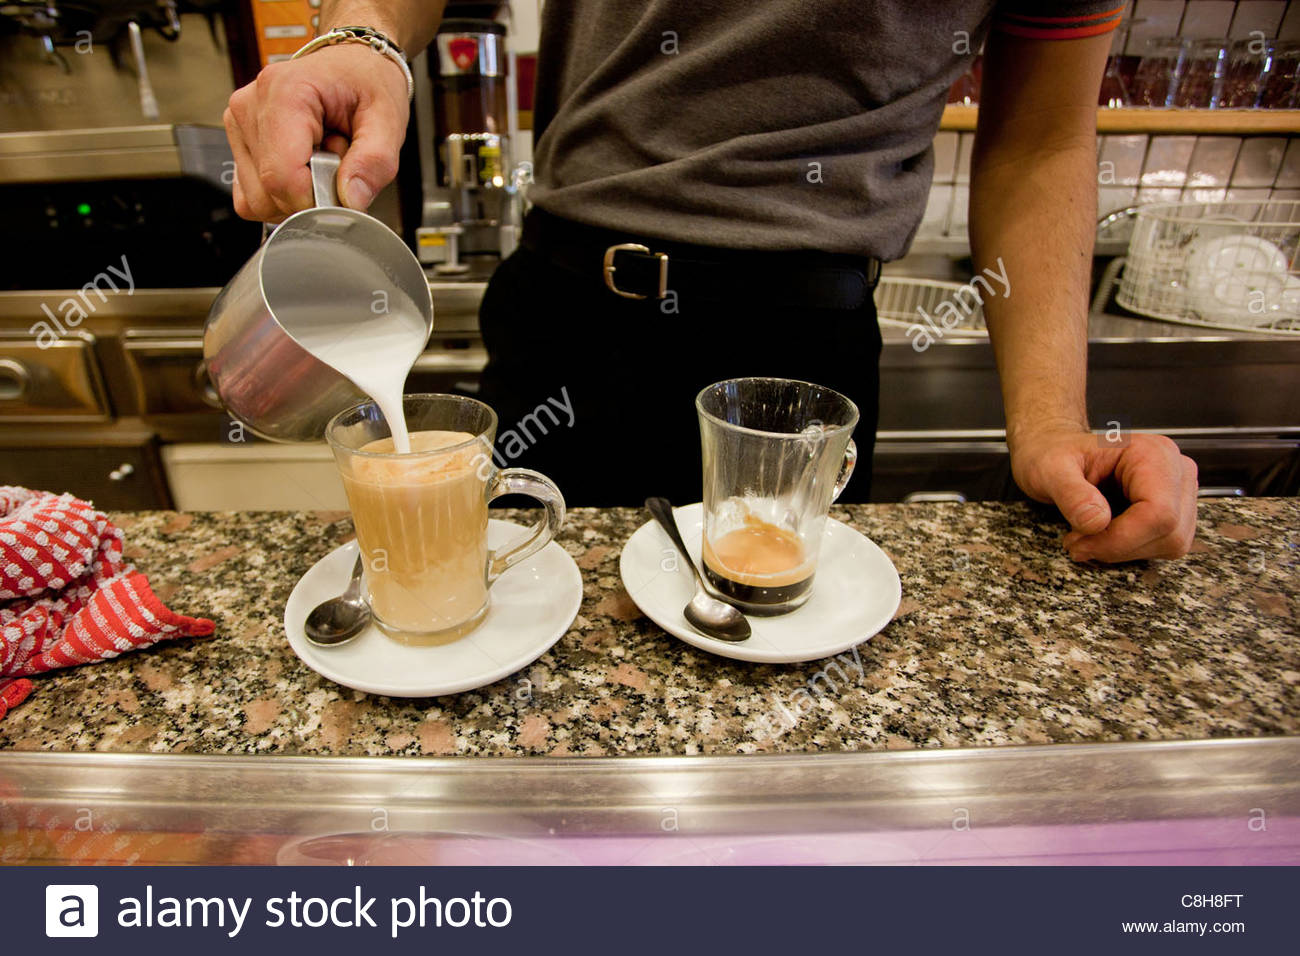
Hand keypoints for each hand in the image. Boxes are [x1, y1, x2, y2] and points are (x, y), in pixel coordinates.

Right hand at [223, 44, 409, 220]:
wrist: (353, 66)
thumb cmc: (367, 84)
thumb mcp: (389, 119)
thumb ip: (376, 162)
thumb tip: (351, 201)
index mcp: (284, 93)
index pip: (281, 178)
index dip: (315, 202)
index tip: (342, 191)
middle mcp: (251, 105)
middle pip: (268, 193)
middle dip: (310, 195)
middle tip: (337, 162)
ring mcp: (239, 123)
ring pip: (257, 200)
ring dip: (297, 194)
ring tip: (322, 159)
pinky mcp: (240, 142)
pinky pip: (252, 197)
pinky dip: (281, 195)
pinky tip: (303, 168)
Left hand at [1010, 426, 1198, 562]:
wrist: (1053, 453)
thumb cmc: (1055, 455)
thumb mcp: (1050, 468)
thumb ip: (1071, 493)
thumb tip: (1097, 521)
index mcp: (1152, 453)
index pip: (1159, 512)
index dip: (1122, 538)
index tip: (1082, 543)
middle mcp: (1174, 470)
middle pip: (1168, 532)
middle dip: (1118, 546)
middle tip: (1077, 541)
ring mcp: (1178, 492)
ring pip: (1169, 544)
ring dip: (1123, 550)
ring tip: (1086, 535)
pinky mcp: (1173, 512)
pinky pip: (1162, 546)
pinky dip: (1128, 549)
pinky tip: (1103, 534)